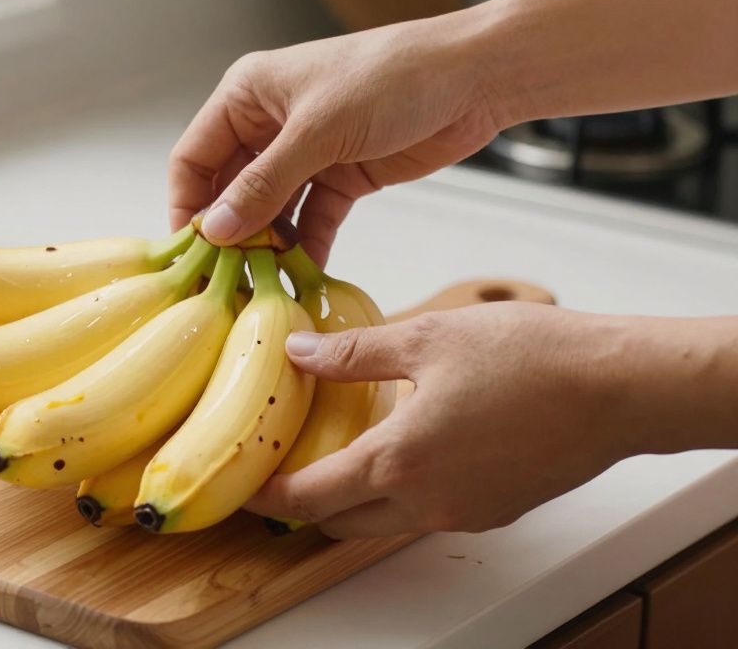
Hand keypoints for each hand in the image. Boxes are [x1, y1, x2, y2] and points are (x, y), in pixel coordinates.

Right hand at [168, 15, 507, 264]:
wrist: (475, 77)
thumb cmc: (393, 77)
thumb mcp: (318, 132)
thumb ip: (264, 185)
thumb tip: (215, 231)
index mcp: (248, 96)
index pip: (195, 158)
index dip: (187, 206)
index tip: (190, 254)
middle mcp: (270, 124)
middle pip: (229, 190)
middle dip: (228, 234)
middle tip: (223, 282)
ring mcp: (307, 153)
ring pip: (270, 211)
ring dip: (267, 248)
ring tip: (261, 288)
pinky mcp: (343, 176)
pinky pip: (311, 221)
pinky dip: (305, 249)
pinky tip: (301, 279)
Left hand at [245, 303, 651, 538]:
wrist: (620, 387)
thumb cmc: (532, 358)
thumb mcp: (428, 339)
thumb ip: (354, 353)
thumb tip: (299, 349)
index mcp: (399, 463)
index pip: (308, 498)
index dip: (267, 495)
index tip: (241, 484)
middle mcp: (427, 503)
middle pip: (339, 521)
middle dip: (303, 502)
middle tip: (281, 467)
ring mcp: (463, 513)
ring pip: (382, 522)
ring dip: (351, 499)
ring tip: (335, 454)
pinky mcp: (494, 510)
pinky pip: (426, 514)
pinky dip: (398, 494)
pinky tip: (402, 450)